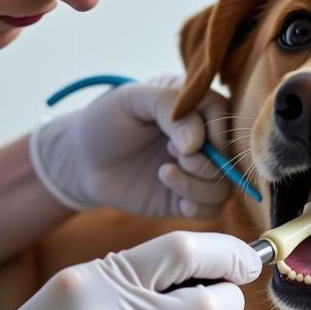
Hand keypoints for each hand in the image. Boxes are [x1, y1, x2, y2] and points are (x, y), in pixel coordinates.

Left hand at [29, 75, 231, 217]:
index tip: (188, 143)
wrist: (80, 161)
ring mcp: (195, 171)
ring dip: (198, 185)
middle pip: (230, 156)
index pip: (224, 115)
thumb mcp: (132, 99)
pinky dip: (198, 207)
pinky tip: (173, 196)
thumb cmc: (105, 122)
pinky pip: (212, 210)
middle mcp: (201, 139)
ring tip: (165, 174)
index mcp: (192, 107)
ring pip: (223, 186)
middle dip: (206, 162)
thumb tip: (196, 142)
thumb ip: (168, 105)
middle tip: (172, 155)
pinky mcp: (185, 198)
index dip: (217, 132)